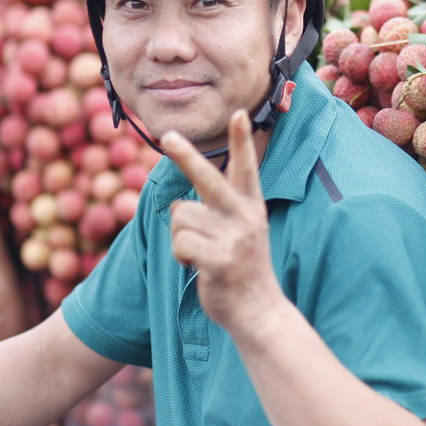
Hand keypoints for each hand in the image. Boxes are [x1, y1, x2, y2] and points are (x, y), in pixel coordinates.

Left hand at [163, 111, 283, 333]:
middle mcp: (244, 217)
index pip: (245, 168)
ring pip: (181, 216)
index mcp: (250, 207)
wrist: (259, 312)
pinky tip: (197, 267)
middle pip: (207, 178)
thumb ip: (216, 214)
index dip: (241, 141)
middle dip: (185, 156)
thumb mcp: (240, 234)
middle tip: (166, 136)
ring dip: (180, 237)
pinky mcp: (220, 260)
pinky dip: (180, 256)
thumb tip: (178, 204)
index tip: (239, 114)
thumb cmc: (243, 269)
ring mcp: (233, 238)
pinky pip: (180, 243)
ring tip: (201, 254)